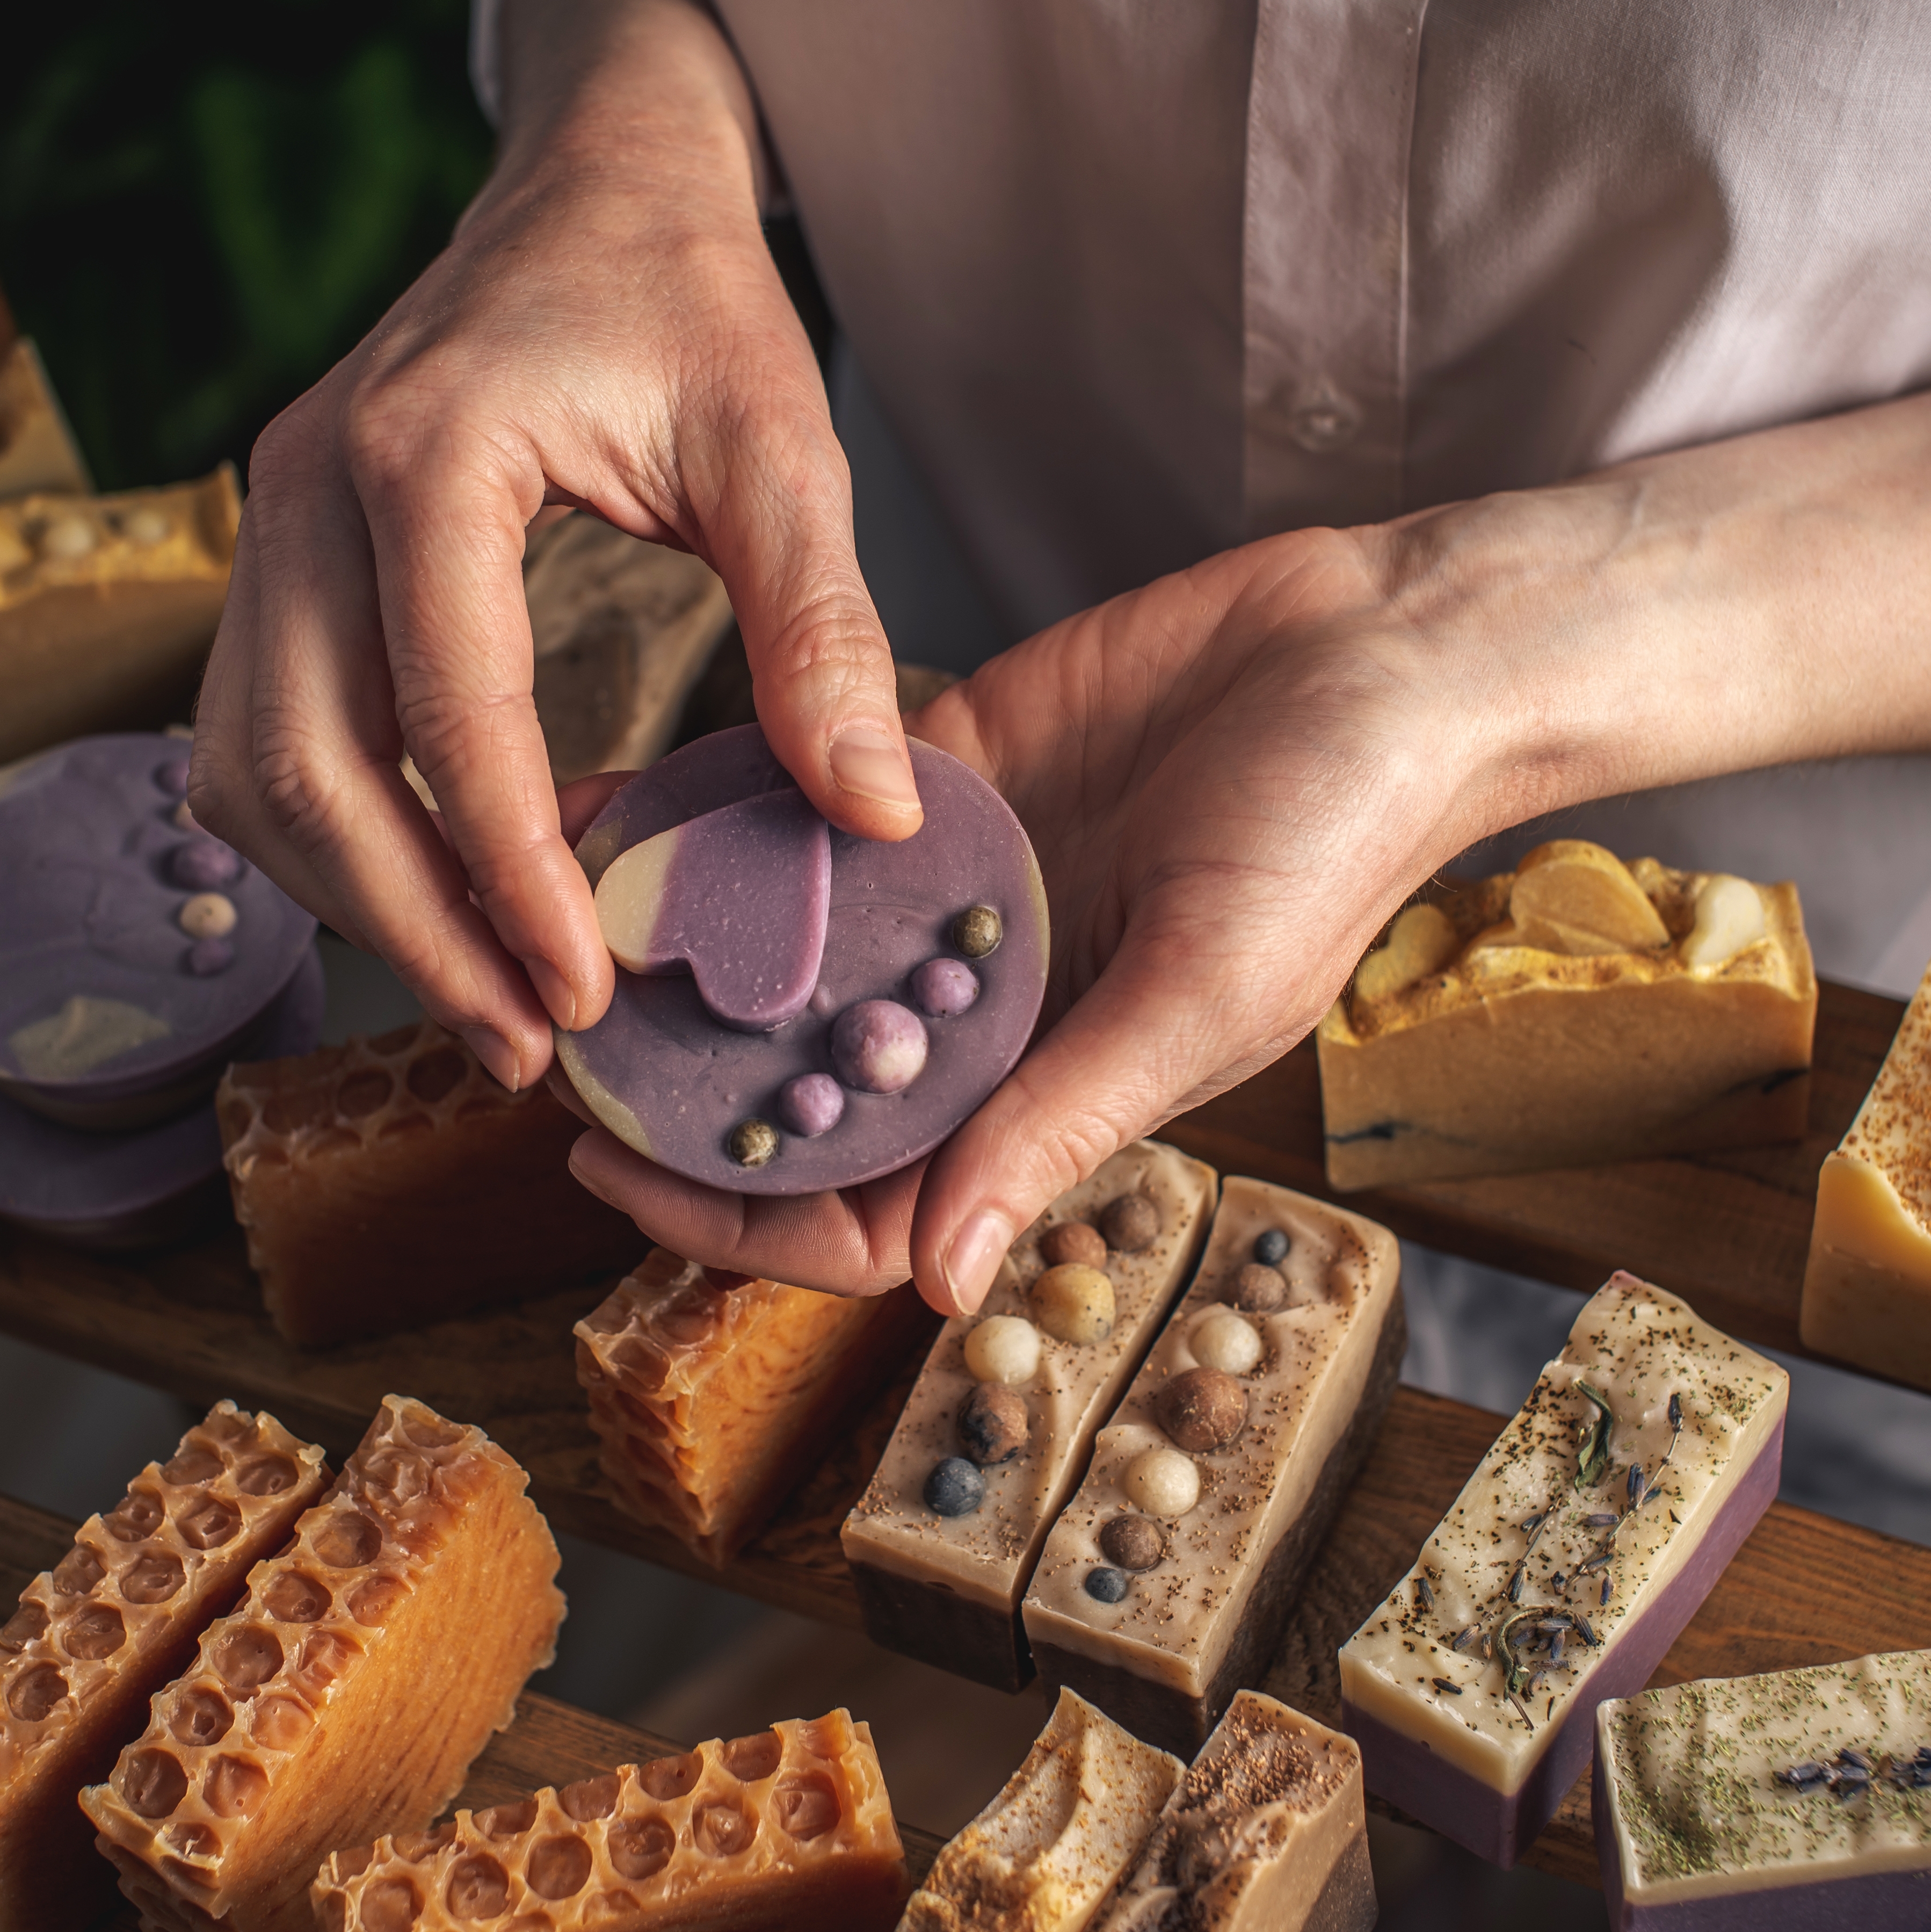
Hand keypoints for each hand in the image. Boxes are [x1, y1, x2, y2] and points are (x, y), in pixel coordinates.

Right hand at [185, 0, 916, 1094]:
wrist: (590, 191)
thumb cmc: (685, 303)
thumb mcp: (782, 448)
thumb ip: (822, 630)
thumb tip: (876, 813)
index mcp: (425, 454)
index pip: (446, 718)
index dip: (511, 879)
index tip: (586, 993)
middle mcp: (307, 491)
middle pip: (299, 767)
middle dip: (411, 928)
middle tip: (526, 1041)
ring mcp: (271, 524)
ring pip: (248, 769)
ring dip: (353, 899)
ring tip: (485, 994)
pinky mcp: (280, 558)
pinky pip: (257, 735)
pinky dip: (334, 836)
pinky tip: (442, 890)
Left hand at [570, 525, 1504, 1307]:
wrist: (1387, 650)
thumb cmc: (1337, 839)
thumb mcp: (1201, 995)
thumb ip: (1063, 1121)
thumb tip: (940, 1281)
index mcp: (1039, 1091)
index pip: (859, 1205)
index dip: (735, 1210)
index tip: (613, 1165)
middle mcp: (979, 1010)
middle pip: (793, 1091)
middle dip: (674, 1089)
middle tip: (543, 1045)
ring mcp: (953, 895)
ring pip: (786, 954)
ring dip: (684, 953)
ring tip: (552, 922)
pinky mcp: (942, 775)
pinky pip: (808, 813)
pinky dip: (728, 818)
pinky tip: (633, 801)